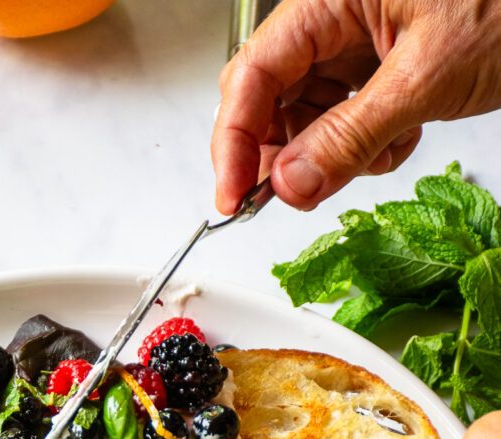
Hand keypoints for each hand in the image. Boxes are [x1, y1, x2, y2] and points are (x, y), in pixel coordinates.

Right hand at [212, 0, 500, 212]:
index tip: (234, 199)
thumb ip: (350, 136)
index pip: (252, 76)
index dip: (234, 143)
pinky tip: (397, 139)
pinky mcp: (378, 63)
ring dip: (332, 155)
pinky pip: (345, 117)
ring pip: (308, 116)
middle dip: (285, 154)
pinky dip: (364, 145)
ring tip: (378, 155)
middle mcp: (333, 16)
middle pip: (270, 98)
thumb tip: (291, 185)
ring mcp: (355, 41)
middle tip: (298, 194)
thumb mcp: (425, 77)